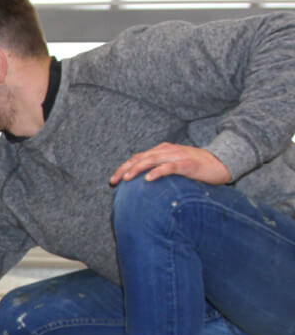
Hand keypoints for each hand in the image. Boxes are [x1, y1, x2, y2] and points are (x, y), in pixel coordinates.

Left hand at [109, 142, 230, 185]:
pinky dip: (158, 172)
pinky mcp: (187, 164)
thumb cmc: (196, 167)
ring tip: (126, 178)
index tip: (113, 180)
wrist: (222, 162)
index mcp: (162, 150)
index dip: (124, 167)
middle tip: (113, 180)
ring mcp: (177, 156)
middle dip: (125, 169)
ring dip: (137, 169)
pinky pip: (169, 167)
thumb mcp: (175, 165)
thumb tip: (142, 183)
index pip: (138, 157)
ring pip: (152, 160)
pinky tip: (148, 179)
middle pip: (141, 158)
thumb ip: (160, 169)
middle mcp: (167, 151)